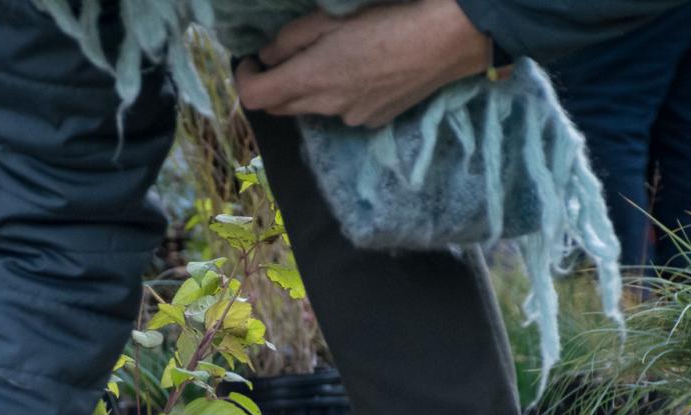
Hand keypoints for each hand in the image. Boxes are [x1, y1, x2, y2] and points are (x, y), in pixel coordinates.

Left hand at [235, 0, 491, 127]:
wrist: (446, 39)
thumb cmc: (388, 18)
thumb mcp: (331, 18)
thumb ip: (292, 40)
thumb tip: (268, 56)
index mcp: (310, 79)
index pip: (255, 97)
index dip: (244, 80)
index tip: (249, 63)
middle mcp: (326, 107)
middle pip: (280, 107)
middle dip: (272, 86)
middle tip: (279, 60)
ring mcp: (351, 118)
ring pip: (312, 109)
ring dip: (307, 90)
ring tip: (327, 60)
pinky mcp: (374, 120)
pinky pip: (343, 111)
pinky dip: (338, 95)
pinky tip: (361, 72)